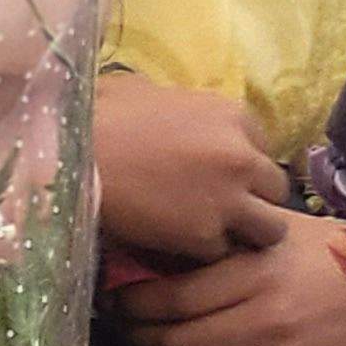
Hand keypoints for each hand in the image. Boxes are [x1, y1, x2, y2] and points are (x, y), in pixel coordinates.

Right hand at [96, 75, 292, 263]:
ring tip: (211, 235)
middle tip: (222, 210)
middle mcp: (242, 155)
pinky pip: (225, 253)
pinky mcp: (207, 235)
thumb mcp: (141, 91)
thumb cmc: (96, 117)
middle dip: (253, 200)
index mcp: (232, 114)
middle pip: (275, 188)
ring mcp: (229, 198)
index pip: (263, 147)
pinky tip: (180, 246)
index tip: (219, 175)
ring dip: (245, 234)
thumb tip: (158, 98)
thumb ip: (170, 100)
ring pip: (270, 228)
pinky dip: (206, 254)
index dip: (242, 165)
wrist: (71, 159)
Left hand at [117, 215, 345, 345]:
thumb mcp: (273, 233)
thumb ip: (223, 244)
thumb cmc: (322, 253)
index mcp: (252, 274)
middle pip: (174, 343)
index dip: (131, 307)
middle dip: (137, 343)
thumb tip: (159, 251)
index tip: (115, 305)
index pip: (171, 299)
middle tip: (124, 337)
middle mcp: (261, 320)